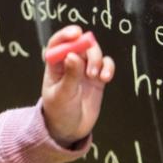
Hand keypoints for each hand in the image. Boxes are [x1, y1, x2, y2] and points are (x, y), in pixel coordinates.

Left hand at [41, 26, 114, 147]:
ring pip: (94, 52)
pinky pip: (106, 64)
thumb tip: (73, 55)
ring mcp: (84, 70)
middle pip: (80, 44)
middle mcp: (70, 64)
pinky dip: (108, 67)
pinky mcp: (97, 77)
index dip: (66, 35)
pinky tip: (105, 78)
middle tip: (91, 65)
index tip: (76, 33)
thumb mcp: (62, 95)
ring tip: (96, 77)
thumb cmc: (59, 112)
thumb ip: (70, 76)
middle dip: (88, 49)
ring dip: (98, 60)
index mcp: (55, 66)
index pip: (57, 43)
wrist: (70, 129)